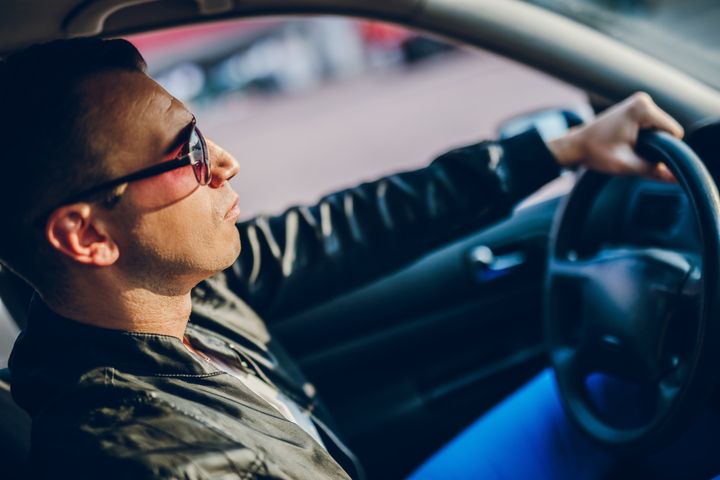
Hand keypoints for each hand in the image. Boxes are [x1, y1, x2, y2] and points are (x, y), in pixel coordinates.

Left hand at [547, 92, 683, 181]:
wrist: (573, 146)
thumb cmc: (594, 153)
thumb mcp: (625, 165)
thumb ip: (653, 170)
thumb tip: (675, 178)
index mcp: (643, 108)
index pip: (674, 132)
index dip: (665, 150)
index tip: (641, 156)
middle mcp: (642, 100)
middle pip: (667, 130)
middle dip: (656, 146)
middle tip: (631, 153)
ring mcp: (638, 102)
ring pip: (660, 129)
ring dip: (650, 142)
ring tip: (627, 148)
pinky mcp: (633, 108)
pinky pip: (651, 126)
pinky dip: (644, 137)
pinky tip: (626, 144)